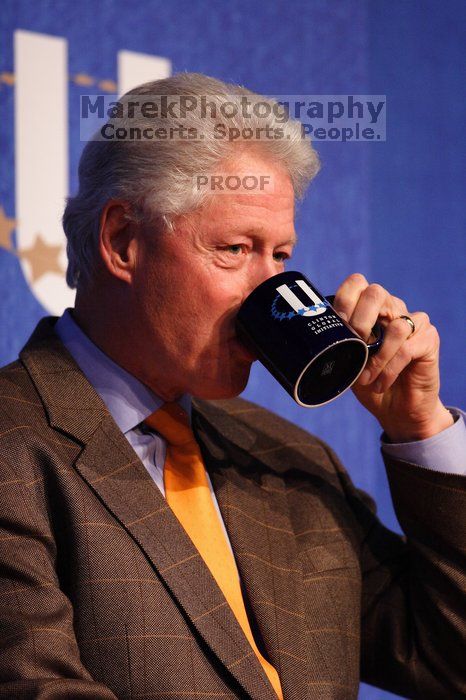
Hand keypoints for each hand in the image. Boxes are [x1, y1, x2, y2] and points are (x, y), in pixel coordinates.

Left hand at [332, 274, 452, 441]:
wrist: (396, 410)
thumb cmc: (369, 381)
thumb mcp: (347, 360)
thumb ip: (337, 342)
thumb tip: (316, 335)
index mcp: (371, 308)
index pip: (357, 283)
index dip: (345, 299)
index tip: (338, 325)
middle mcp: (393, 309)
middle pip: (376, 292)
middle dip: (359, 320)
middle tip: (354, 346)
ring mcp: (414, 322)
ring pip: (396, 325)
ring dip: (376, 357)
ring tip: (365, 378)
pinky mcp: (428, 340)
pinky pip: (407, 347)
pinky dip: (389, 368)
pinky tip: (380, 383)